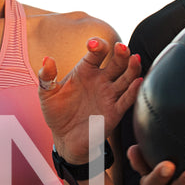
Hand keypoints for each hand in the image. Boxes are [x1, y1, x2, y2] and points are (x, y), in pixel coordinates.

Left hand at [39, 38, 142, 162]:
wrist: (64, 139)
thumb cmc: (57, 113)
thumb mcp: (47, 94)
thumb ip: (47, 76)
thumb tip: (47, 59)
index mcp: (86, 71)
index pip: (97, 53)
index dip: (97, 46)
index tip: (92, 44)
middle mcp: (101, 80)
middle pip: (117, 62)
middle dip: (121, 53)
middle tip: (121, 47)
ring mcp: (109, 95)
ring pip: (126, 78)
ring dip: (132, 68)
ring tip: (135, 58)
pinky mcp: (114, 112)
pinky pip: (127, 100)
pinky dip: (134, 92)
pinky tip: (138, 83)